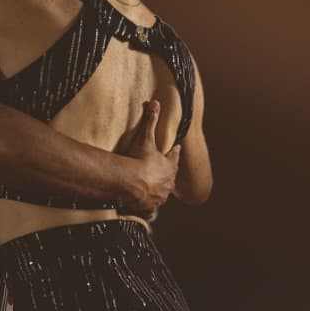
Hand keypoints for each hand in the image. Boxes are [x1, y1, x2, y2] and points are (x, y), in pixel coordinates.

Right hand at [118, 99, 180, 216]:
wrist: (132, 183)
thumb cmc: (140, 160)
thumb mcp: (146, 138)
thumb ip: (151, 120)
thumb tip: (155, 103)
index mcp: (170, 166)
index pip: (174, 156)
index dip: (174, 152)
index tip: (176, 148)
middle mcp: (168, 182)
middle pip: (170, 176)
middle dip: (167, 173)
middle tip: (163, 171)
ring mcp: (160, 195)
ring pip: (162, 192)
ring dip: (158, 190)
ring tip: (153, 189)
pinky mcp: (150, 206)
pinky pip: (150, 208)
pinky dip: (148, 207)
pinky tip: (145, 208)